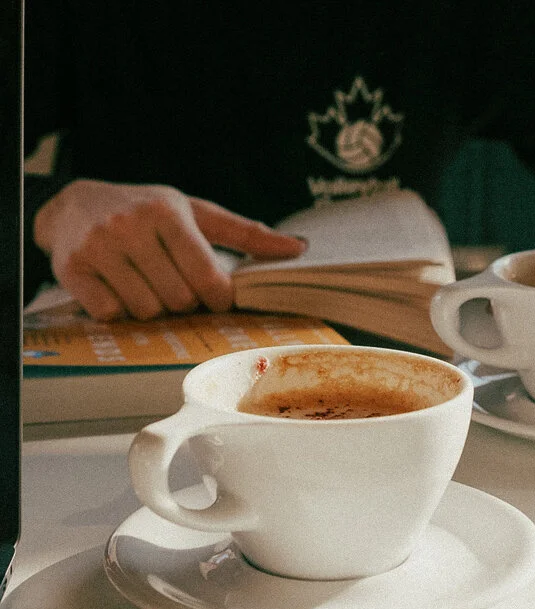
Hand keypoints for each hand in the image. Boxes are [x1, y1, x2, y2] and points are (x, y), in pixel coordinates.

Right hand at [35, 179, 305, 320]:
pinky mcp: (71, 269)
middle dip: (184, 300)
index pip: (207, 276)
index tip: (215, 293)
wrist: (74, 204)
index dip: (218, 296)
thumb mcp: (198, 213)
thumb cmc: (148, 210)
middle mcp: (129, 227)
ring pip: (146, 311)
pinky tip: (118, 288)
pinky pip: (111, 315)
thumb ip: (247, 233)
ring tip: (146, 282)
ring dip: (153, 307)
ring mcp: (98, 248)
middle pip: (179, 299)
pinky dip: (120, 311)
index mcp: (167, 212)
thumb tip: (299, 248)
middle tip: (173, 281)